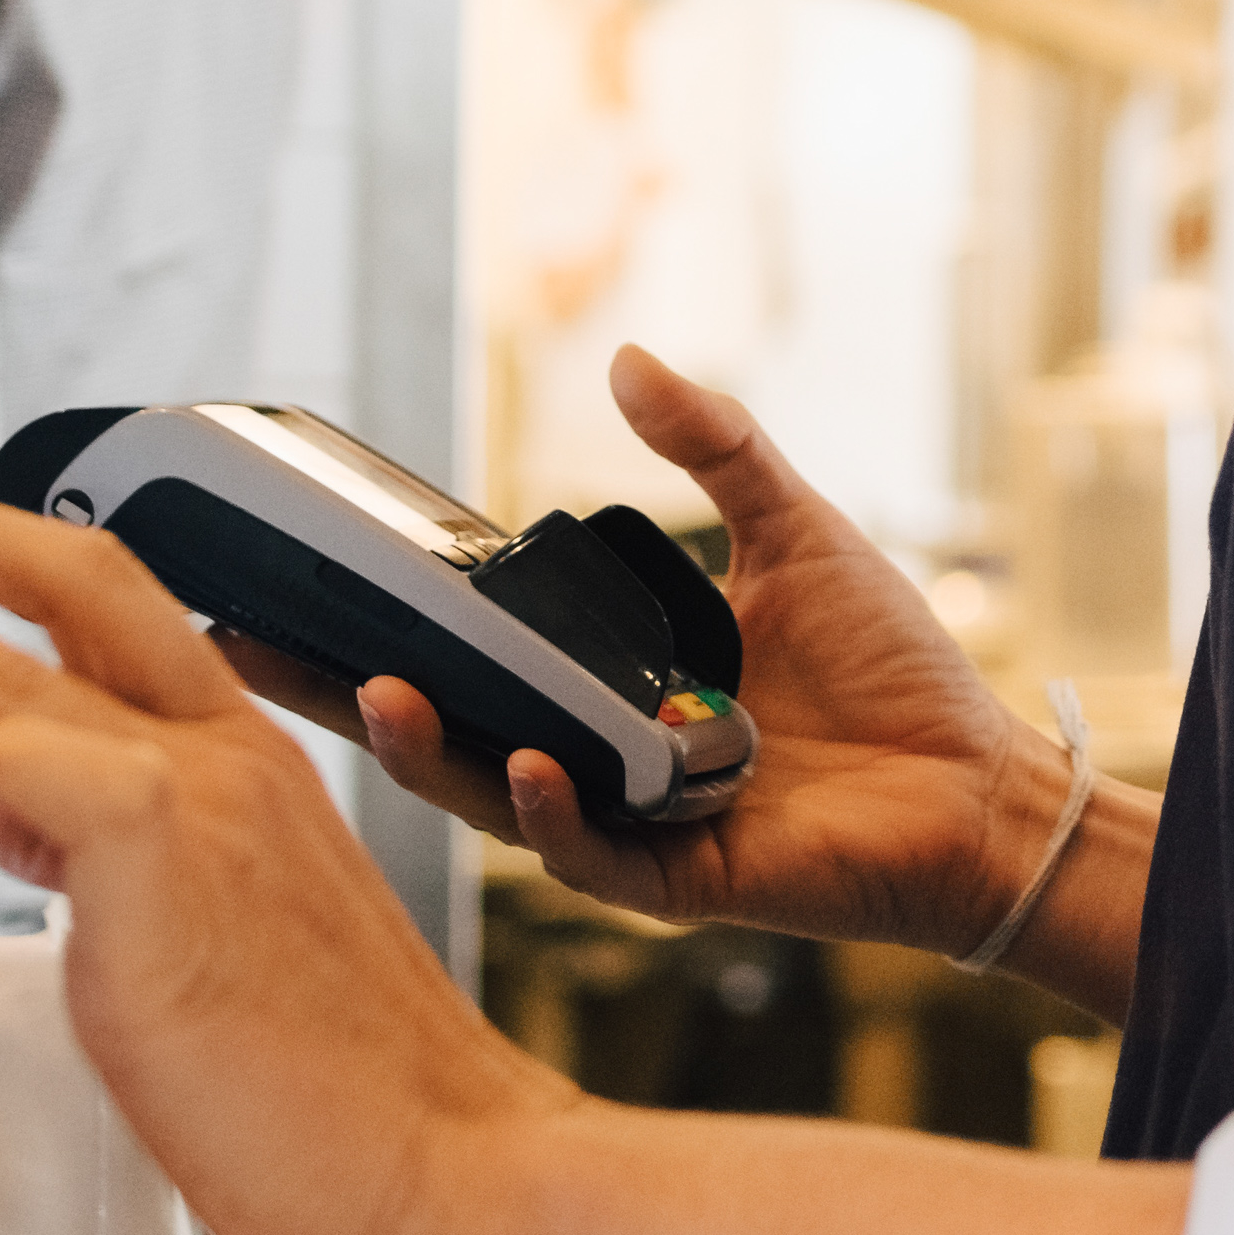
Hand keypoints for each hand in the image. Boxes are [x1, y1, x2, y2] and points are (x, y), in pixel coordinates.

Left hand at [0, 498, 562, 1234]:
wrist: (451, 1176)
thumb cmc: (342, 1101)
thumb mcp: (212, 944)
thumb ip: (108, 858)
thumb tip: (5, 810)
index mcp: (240, 765)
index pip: (101, 604)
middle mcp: (224, 756)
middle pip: (51, 580)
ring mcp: (203, 803)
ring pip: (0, 664)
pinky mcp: (168, 871)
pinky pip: (37, 771)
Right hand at [344, 347, 1071, 962]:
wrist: (980, 784)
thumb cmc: (893, 670)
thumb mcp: (795, 533)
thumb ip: (714, 448)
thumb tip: (628, 355)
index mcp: (608, 685)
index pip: (469, 654)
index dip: (376, 625)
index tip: (284, 584)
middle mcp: (598, 759)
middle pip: (444, 729)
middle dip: (344, 693)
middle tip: (254, 646)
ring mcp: (631, 824)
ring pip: (494, 799)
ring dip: (432, 754)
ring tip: (376, 697)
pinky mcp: (681, 879)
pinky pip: (593, 856)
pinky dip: (553, 814)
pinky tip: (528, 767)